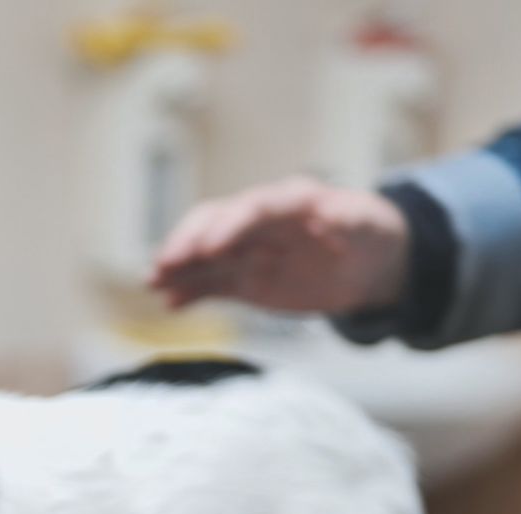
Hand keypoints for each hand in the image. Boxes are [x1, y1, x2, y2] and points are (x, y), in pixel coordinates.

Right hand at [149, 178, 408, 314]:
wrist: (367, 263)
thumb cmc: (367, 234)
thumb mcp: (367, 225)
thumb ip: (348, 220)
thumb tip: (334, 213)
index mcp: (288, 202)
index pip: (251, 208)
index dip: (228, 226)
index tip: (210, 248)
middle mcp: (259, 222)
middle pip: (214, 224)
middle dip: (188, 243)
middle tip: (165, 264)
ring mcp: (247, 250)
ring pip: (204, 254)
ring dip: (178, 266)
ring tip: (153, 282)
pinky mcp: (244, 278)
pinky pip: (211, 283)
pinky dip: (190, 292)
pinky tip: (170, 303)